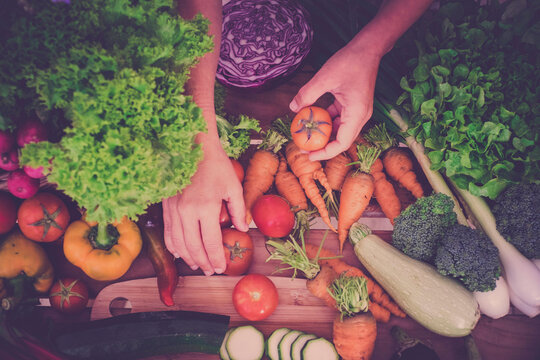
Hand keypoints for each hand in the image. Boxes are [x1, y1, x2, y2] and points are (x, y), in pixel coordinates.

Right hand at [162, 137, 247, 275]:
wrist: (193, 146)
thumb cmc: (216, 165)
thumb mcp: (233, 186)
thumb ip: (238, 210)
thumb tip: (243, 229)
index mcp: (206, 207)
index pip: (211, 243)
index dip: (217, 259)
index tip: (222, 268)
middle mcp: (187, 212)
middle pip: (193, 248)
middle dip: (203, 263)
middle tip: (211, 271)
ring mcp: (173, 210)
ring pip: (178, 244)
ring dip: (188, 258)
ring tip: (198, 265)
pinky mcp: (166, 206)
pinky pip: (168, 233)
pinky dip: (174, 246)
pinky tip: (181, 253)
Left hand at [289, 36, 381, 160]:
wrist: (367, 49)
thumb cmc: (350, 61)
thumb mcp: (325, 77)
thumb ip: (308, 93)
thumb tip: (292, 108)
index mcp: (357, 114)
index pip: (342, 143)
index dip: (326, 152)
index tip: (309, 155)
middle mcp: (360, 116)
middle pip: (341, 140)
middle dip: (322, 146)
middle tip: (302, 148)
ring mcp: (357, 111)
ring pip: (339, 130)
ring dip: (323, 133)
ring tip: (305, 135)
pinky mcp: (353, 105)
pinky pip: (338, 119)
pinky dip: (326, 121)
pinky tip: (312, 119)